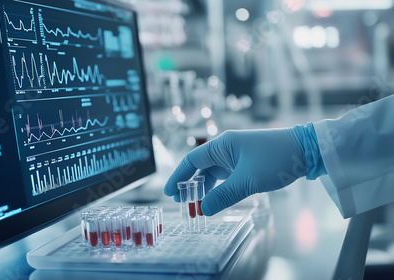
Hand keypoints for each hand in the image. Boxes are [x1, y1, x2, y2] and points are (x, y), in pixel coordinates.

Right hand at [164, 128, 306, 215]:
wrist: (307, 150)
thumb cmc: (276, 159)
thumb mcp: (248, 181)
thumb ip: (224, 196)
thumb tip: (203, 210)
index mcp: (222, 145)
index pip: (192, 160)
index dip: (178, 176)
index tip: (169, 191)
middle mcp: (226, 148)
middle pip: (200, 167)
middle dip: (190, 185)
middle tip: (181, 202)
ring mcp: (236, 155)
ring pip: (213, 173)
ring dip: (204, 188)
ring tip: (197, 205)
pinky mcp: (246, 162)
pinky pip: (226, 176)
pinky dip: (219, 188)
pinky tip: (216, 199)